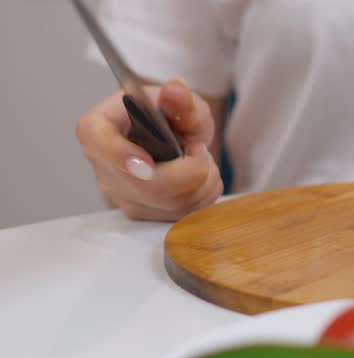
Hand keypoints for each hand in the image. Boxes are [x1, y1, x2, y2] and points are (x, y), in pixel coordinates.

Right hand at [75, 79, 222, 220]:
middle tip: (200, 149)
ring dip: (202, 184)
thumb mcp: (179, 102)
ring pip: (169, 205)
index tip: (150, 163)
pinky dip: (202, 198)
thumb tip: (176, 91)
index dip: (122, 157)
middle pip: (147, 187)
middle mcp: (103, 166)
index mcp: (98, 128)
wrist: (172, 139)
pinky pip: (179, 216)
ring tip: (202, 160)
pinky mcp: (142, 213)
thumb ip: (181, 99)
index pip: (98, 143)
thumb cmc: (166, 117)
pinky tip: (201, 179)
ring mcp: (121, 194)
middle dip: (189, 171)